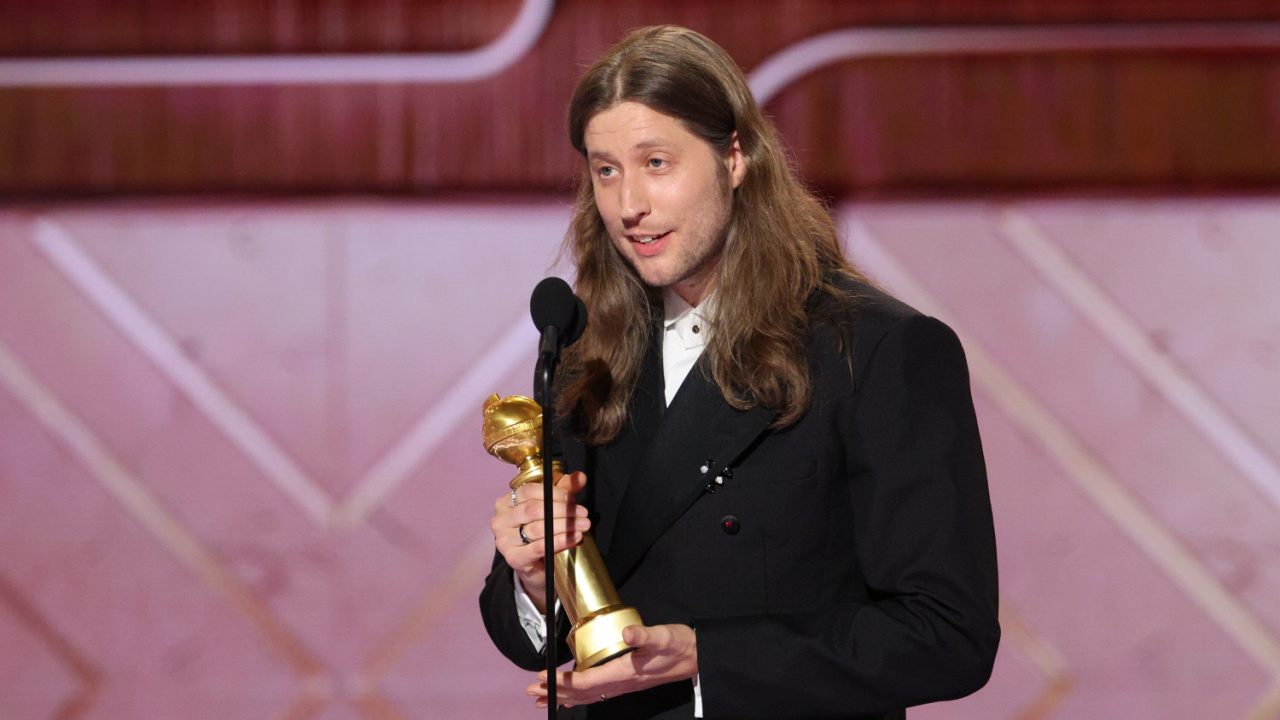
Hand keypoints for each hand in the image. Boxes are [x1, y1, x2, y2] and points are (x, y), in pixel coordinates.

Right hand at [490, 471, 589, 612]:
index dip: (553, 493)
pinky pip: (539, 547)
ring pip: (538, 529)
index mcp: (506, 502)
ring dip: (565, 526)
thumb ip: (564, 491)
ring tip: (583, 526)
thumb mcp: (551, 508)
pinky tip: (574, 538)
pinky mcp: (513, 558)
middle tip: (583, 514)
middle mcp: (500, 520)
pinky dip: (560, 542)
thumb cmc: (540, 532)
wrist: (534, 566)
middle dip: (562, 511)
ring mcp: (504, 540)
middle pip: (534, 510)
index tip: (573, 499)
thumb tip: (580, 476)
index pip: (529, 491)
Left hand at [527, 624, 697, 708]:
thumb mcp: (663, 636)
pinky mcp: (627, 683)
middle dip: (555, 691)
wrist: (697, 657)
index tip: (543, 676)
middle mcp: (621, 683)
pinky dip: (579, 696)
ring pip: (588, 696)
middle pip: (582, 692)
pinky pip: (597, 694)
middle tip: (531, 690)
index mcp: (624, 672)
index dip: (563, 680)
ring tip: (541, 699)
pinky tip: (571, 698)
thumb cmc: (679, 645)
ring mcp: (624, 686)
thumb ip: (644, 635)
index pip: (587, 681)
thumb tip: (627, 632)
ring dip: (563, 697)